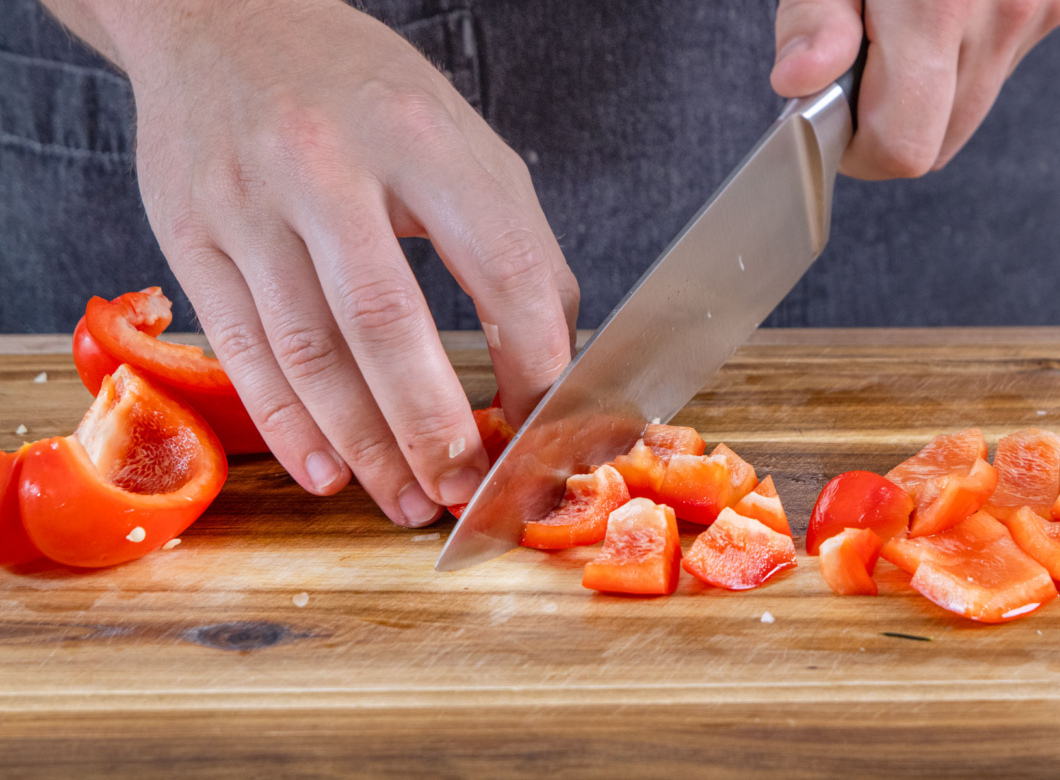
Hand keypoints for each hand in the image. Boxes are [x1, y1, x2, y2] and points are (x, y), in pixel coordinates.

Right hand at [46, 0, 578, 525]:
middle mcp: (324, 164)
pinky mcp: (190, 235)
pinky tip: (328, 470)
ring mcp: (247, 202)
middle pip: (385, 323)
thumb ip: (514, 242)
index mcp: (418, 134)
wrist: (223, 20)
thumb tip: (549, 360)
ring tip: (406, 498)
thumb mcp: (458, 138)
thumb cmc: (361, 92)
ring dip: (364, 446)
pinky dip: (288, 425)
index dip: (532, 359)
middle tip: (463, 488)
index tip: (543, 421)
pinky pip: (241, 350)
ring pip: (308, 353)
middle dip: (433, 426)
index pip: (498, 264)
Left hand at [770, 0, 1059, 178]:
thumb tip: (799, 82)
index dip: (861, 150)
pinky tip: (944, 11)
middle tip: (863, 65)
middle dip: (892, 121)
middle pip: (940, 140)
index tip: (836, 121)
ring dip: (930, 92)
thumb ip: (814, 22)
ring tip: (905, 27)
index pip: (905, 148)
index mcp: (938, 7)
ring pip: (972, 109)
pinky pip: (1002, 65)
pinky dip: (966, 56)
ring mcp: (1041, 8)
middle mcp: (1004, 12)